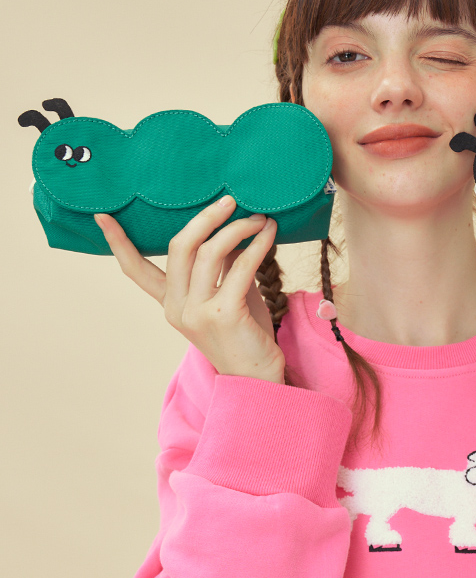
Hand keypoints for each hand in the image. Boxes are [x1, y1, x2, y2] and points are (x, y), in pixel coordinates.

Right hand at [94, 196, 285, 381]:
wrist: (257, 378)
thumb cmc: (244, 333)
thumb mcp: (227, 293)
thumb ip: (221, 264)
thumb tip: (229, 226)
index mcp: (170, 303)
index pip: (136, 270)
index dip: (119, 243)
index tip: (103, 216)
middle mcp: (177, 308)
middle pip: (180, 247)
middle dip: (205, 218)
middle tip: (229, 200)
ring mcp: (197, 313)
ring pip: (210, 252)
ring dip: (238, 228)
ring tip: (259, 218)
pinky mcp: (224, 314)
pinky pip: (241, 266)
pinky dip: (257, 245)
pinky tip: (269, 234)